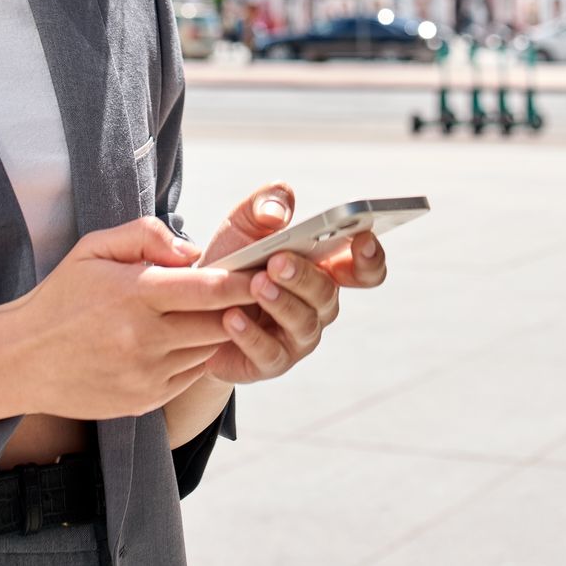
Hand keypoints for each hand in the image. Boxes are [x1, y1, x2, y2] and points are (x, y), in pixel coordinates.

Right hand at [0, 217, 258, 420]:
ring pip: (210, 349)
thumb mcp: (94, 248)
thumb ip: (145, 235)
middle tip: (257, 290)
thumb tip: (192, 251)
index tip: (265, 269)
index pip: (211, 288)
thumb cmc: (62, 296)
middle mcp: (144, 338)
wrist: (21, 360)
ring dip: (220, 331)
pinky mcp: (145, 400)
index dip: (245, 280)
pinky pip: (191, 374)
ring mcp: (146, 374)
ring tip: (221, 312)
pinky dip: (197, 355)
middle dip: (243, 306)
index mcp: (135, 294)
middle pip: (222, 323)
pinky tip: (185, 338)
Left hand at [197, 184, 389, 385]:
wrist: (195, 307)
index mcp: (322, 269)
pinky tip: (231, 318)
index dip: (370, 256)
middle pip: (328, 293)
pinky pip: (269, 352)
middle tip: (277, 261)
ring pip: (303, 322)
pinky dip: (250, 335)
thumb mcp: (243, 223)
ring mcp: (298, 336)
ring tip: (256, 285)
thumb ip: (265, 204)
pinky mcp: (271, 362)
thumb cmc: (231, 261)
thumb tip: (277, 213)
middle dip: (304, 276)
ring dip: (280, 302)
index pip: (363, 269)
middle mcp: (318, 305)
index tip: (362, 238)